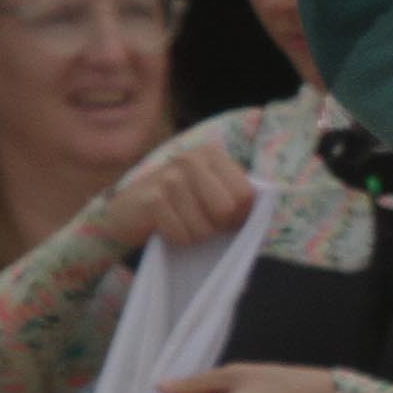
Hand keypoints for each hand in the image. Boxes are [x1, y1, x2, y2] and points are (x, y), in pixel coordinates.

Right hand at [88, 140, 255, 254]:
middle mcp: (191, 159)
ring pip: (205, 228)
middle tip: (201, 220)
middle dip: (218, 225)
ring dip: (195, 234)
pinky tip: (165, 226)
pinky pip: (182, 236)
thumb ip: (237, 194)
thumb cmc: (180, 203)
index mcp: (212, 154)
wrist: (128, 210)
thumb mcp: (211, 190)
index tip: (224, 216)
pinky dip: (177, 239)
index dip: (239, 215)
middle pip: (228, 211)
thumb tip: (263, 208)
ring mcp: (170, 177)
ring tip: (181, 221)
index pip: (246, 195)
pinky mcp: (152, 199)